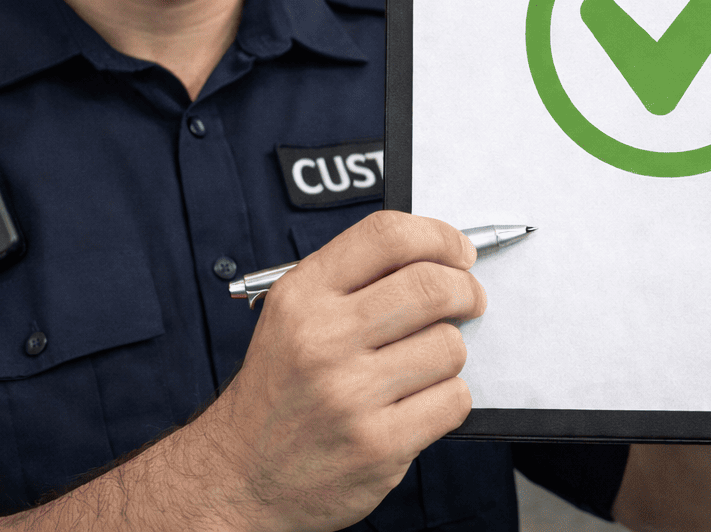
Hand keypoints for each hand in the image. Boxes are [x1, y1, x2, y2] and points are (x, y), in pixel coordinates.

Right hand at [194, 211, 484, 531]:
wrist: (242, 475)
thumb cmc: (279, 391)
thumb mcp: (292, 316)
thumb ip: (353, 281)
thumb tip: (435, 258)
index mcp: (302, 296)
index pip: (386, 235)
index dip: (438, 236)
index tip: (458, 251)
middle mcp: (323, 340)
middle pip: (430, 286)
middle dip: (466, 290)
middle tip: (469, 299)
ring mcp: (351, 395)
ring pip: (449, 346)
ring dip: (450, 352)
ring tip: (424, 364)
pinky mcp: (379, 445)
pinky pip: (453, 400)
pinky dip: (448, 398)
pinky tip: (418, 402)